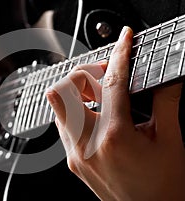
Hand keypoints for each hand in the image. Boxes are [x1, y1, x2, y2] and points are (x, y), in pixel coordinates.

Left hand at [46, 27, 184, 200]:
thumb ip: (166, 104)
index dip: (119, 55)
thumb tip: (166, 79)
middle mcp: (87, 145)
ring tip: (98, 94)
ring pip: (57, 109)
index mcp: (114, 137)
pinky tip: (93, 115)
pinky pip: (63, 126)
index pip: (112, 83)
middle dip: (82, 74)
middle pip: (61, 91)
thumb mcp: (170, 142)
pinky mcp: (72, 162)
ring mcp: (75, 155)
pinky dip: (74, 112)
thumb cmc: (162, 188)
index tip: (123, 41)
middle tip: (104, 77)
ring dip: (75, 93)